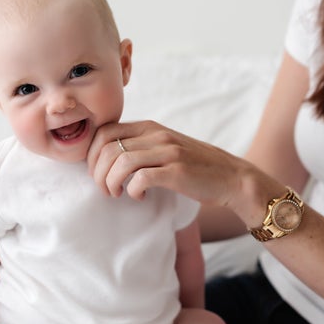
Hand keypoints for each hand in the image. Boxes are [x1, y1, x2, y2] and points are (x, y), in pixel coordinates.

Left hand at [87, 120, 263, 210]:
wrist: (232, 177)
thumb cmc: (195, 167)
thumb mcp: (165, 146)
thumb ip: (140, 145)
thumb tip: (106, 156)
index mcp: (150, 127)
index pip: (105, 131)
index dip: (91, 154)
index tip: (96, 173)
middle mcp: (157, 135)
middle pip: (108, 147)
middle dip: (97, 172)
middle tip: (105, 189)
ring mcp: (168, 152)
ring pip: (121, 161)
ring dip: (111, 182)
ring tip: (116, 194)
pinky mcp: (177, 172)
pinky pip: (141, 178)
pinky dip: (133, 190)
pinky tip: (139, 196)